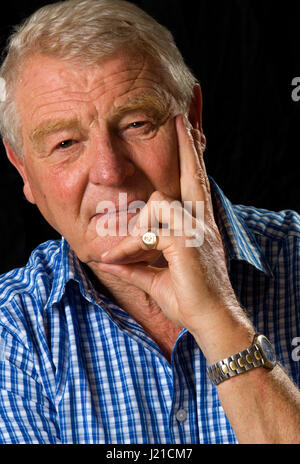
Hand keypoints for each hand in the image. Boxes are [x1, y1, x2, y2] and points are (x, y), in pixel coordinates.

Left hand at [97, 114, 253, 359]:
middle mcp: (201, 222)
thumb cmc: (189, 300)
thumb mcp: (154, 278)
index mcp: (198, 226)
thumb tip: (107, 259)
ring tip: (121, 252)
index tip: (190, 132)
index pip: (195, 185)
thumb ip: (133, 265)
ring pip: (158, 203)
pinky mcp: (186, 241)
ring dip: (135, 228)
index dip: (192, 159)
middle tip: (183, 118)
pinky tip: (118, 259)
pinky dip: (129, 245)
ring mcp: (196, 229)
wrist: (210, 321)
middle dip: (188, 147)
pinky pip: (150, 231)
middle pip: (192, 176)